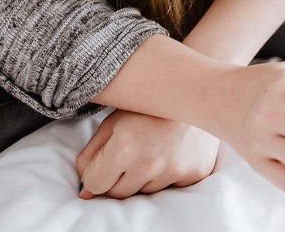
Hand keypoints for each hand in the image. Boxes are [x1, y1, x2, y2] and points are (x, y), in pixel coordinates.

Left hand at [77, 109, 219, 199]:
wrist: (198, 91)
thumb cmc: (150, 105)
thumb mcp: (113, 122)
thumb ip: (92, 155)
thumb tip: (85, 192)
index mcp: (124, 149)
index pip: (95, 184)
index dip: (97, 171)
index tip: (107, 158)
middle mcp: (149, 165)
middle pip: (118, 193)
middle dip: (118, 177)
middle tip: (132, 151)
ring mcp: (174, 171)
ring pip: (145, 191)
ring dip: (144, 176)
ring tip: (154, 147)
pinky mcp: (194, 173)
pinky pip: (170, 186)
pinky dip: (167, 174)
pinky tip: (172, 151)